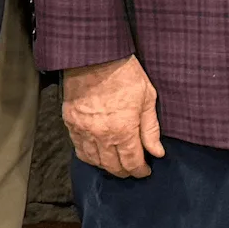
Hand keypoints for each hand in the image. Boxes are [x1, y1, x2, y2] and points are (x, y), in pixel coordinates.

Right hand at [63, 56, 164, 177]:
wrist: (95, 56)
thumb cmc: (124, 73)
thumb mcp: (147, 98)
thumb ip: (151, 129)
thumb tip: (157, 152)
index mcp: (123, 130)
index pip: (132, 163)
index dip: (140, 170)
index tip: (145, 170)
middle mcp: (101, 135)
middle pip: (112, 167)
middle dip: (125, 171)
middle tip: (133, 169)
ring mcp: (83, 130)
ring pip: (94, 161)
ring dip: (107, 166)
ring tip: (116, 163)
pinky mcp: (71, 123)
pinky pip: (79, 149)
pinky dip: (89, 155)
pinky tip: (97, 153)